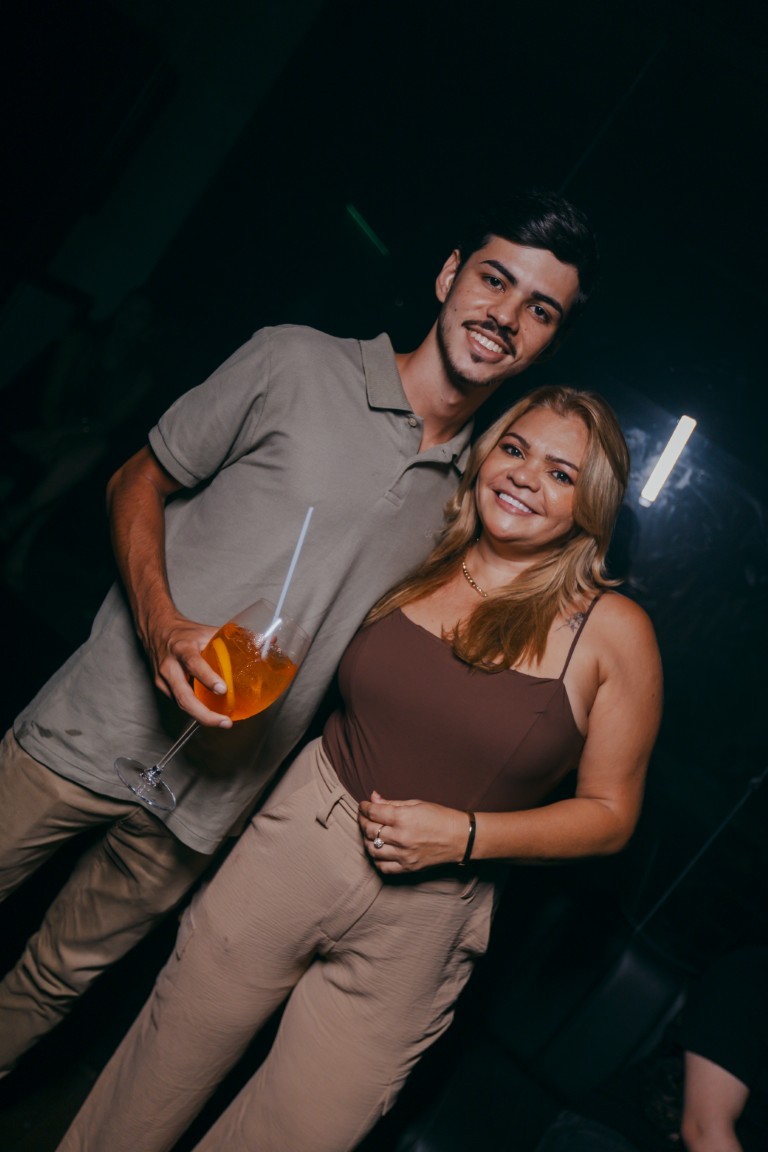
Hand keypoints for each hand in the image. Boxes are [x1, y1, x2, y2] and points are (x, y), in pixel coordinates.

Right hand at [144, 610, 232, 727]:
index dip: (207, 677)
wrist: (156, 630)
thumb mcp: (207, 631)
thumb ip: (234, 637)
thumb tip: (268, 642)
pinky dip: (195, 710)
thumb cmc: (184, 632)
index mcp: (183, 648)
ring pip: (181, 704)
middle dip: (204, 714)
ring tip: (222, 722)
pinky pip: (180, 703)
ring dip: (202, 717)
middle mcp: (170, 666)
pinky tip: (210, 714)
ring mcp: (163, 680)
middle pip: (183, 696)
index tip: (222, 689)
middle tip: (225, 721)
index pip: (193, 663)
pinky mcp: (162, 689)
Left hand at [358, 792, 467, 873]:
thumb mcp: (416, 804)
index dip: (364, 808)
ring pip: (373, 850)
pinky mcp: (408, 867)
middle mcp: (401, 838)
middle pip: (370, 831)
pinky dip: (376, 859)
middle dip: (362, 821)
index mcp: (403, 818)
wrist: (460, 838)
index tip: (363, 805)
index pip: (373, 813)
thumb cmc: (440, 817)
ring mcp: (404, 855)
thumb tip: (373, 798)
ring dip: (367, 840)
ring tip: (370, 833)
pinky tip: (378, 850)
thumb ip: (392, 803)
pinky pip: (383, 867)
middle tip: (364, 817)